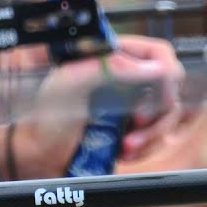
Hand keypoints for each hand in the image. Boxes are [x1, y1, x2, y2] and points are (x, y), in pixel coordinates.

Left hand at [12, 35, 183, 177]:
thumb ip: (113, 67)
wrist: (37, 152)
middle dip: (159, 110)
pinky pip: (157, 138)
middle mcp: (126, 79)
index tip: (161, 95)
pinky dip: (147, 147)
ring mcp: (130, 106)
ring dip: (153, 134)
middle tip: (137, 122)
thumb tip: (157, 68)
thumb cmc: (45, 112)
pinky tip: (126, 152)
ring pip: (167, 116)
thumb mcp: (72, 81)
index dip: (166, 72)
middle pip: (169, 87)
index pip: (158, 54)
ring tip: (127, 145)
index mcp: (113, 57)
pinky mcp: (131, 131)